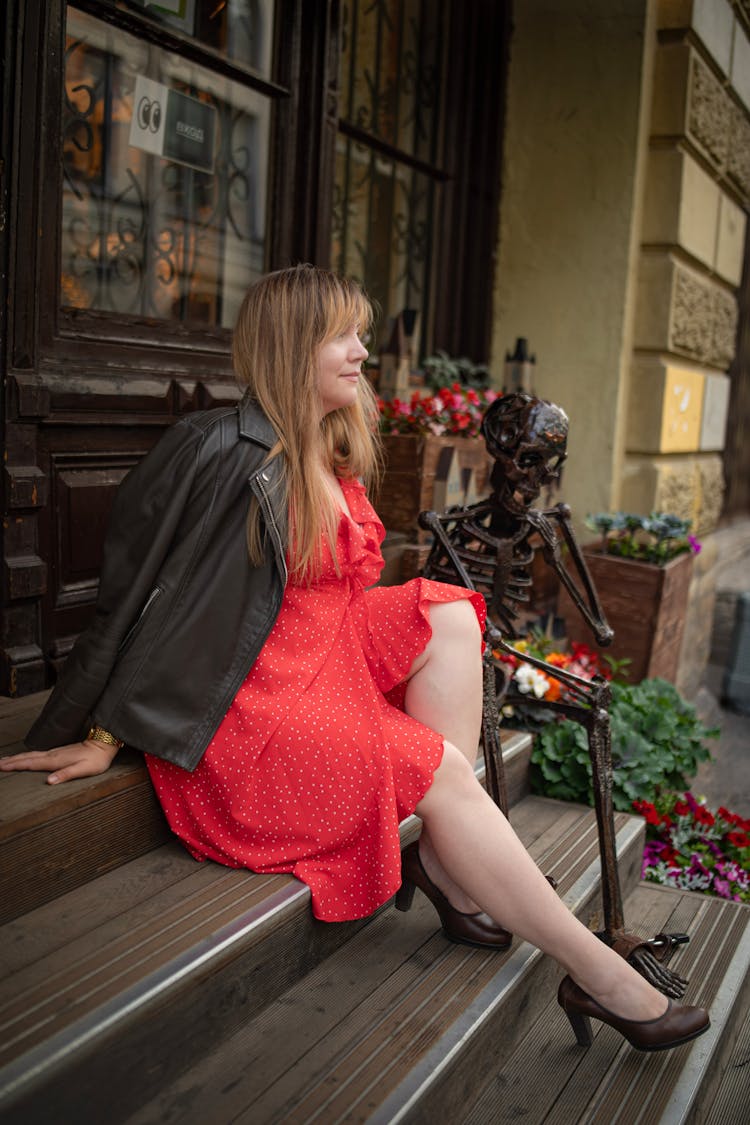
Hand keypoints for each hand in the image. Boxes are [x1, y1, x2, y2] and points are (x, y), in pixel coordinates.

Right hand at [0, 739, 119, 783]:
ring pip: (31, 755)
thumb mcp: (84, 769)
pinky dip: (27, 756)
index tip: (2, 767)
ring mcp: (55, 752)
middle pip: (28, 758)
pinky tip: (25, 757)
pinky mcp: (58, 752)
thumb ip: (66, 774)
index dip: (16, 765)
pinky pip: (37, 754)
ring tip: (5, 760)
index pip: (32, 764)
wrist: (103, 745)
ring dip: (17, 758)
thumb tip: (49, 781)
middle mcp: (53, 755)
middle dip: (12, 761)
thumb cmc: (96, 759)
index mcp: (56, 761)